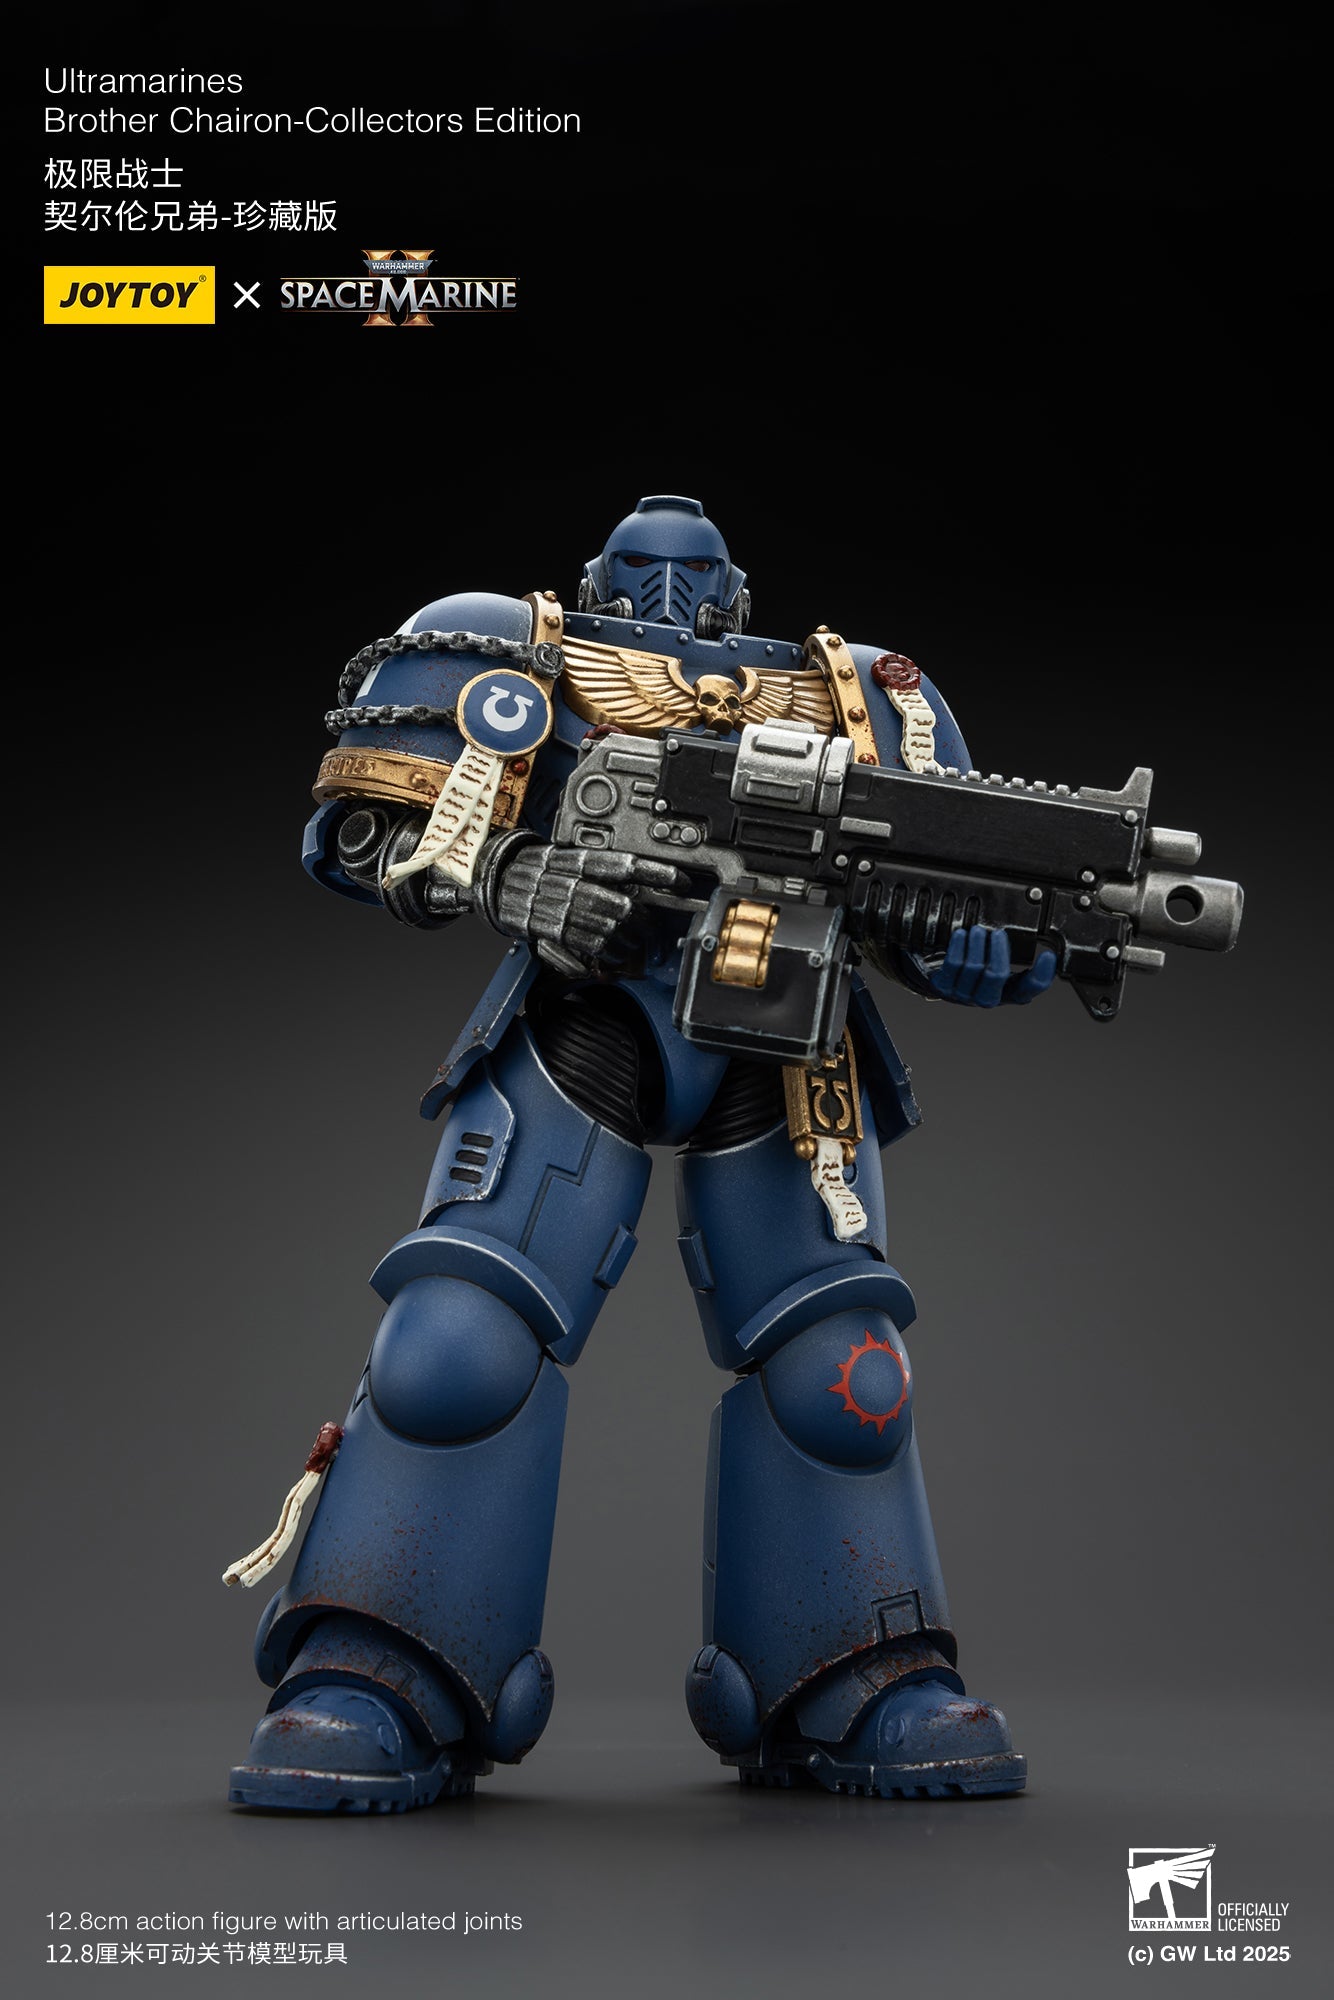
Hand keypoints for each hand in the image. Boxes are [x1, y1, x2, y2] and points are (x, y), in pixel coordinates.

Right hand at [480, 838, 688, 975]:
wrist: (496, 881)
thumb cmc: (537, 869)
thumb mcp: (565, 858)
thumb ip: (598, 868)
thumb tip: (637, 885)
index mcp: (577, 859)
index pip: (625, 864)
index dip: (656, 873)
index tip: (681, 881)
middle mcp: (569, 880)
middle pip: (621, 903)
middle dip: (643, 921)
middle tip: (651, 926)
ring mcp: (558, 906)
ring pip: (608, 928)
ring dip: (628, 941)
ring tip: (635, 944)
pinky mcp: (550, 928)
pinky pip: (588, 944)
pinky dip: (607, 953)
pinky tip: (615, 954)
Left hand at [928, 925, 1057, 1007]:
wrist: (944, 982)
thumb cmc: (976, 971)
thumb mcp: (1000, 964)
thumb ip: (1017, 954)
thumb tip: (1034, 936)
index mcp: (1009, 993)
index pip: (1029, 989)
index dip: (1041, 975)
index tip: (1047, 956)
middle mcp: (988, 997)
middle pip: (997, 976)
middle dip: (998, 951)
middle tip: (998, 934)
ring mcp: (965, 994)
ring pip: (974, 969)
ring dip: (977, 946)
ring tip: (977, 931)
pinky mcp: (944, 986)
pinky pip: (952, 966)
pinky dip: (958, 948)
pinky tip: (961, 936)